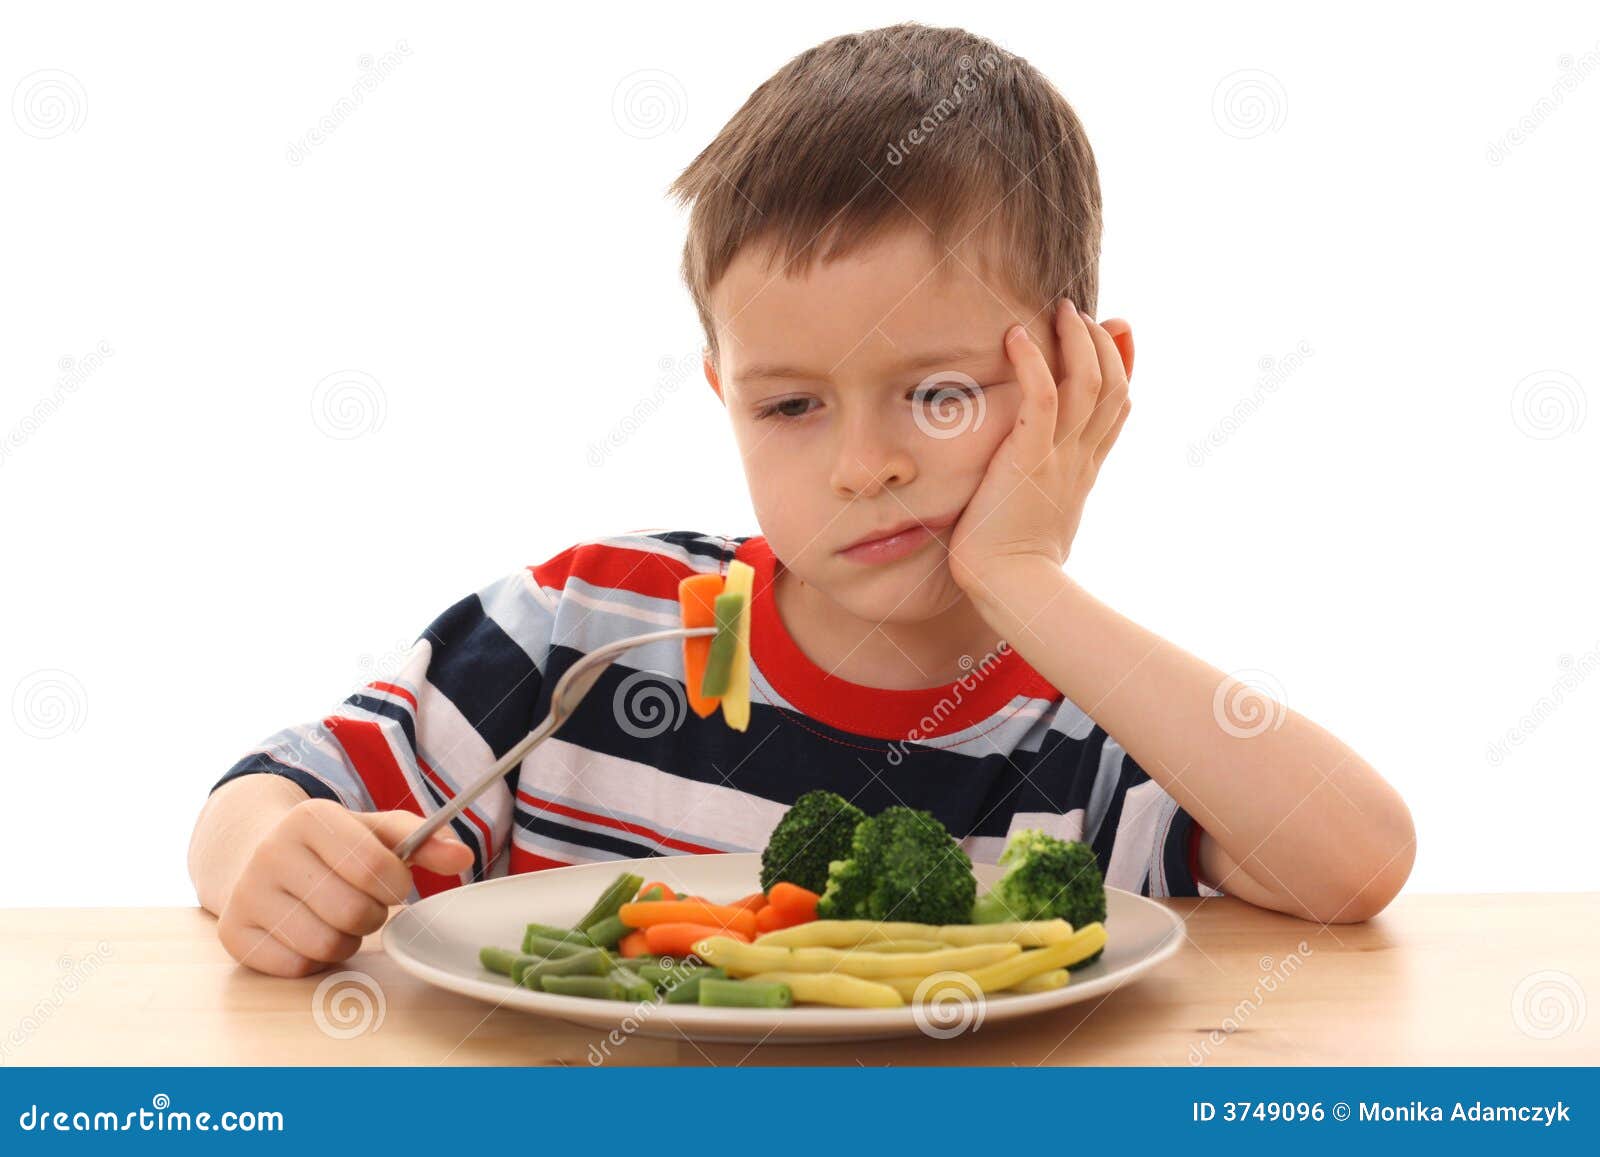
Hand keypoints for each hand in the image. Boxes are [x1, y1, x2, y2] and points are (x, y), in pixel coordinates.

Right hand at [217, 798, 473, 976]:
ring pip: (325, 944)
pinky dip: (315, 959)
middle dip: (373, 914)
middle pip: (354, 912)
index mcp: (310, 818)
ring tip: (338, 916)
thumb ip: (423, 840)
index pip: (376, 868)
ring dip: (347, 939)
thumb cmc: (331, 846)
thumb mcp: (374, 832)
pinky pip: (296, 967)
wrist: (255, 853)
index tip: (392, 880)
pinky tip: (310, 932)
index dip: (397, 884)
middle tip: (364, 901)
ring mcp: (246, 894)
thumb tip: (462, 857)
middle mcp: (271, 852)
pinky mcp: (233, 934)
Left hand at [947, 298, 1133, 595]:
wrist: (1012, 590)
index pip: (1117, 408)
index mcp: (1084, 471)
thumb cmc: (1013, 566)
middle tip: (1079, 313)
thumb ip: (1043, 494)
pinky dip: (1032, 363)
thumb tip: (1042, 494)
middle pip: (1112, 387)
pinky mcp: (1029, 459)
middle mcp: (1079, 459)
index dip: (1123, 366)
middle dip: (1102, 344)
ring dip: (1076, 340)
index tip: (1117, 331)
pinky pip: (1042, 399)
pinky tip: (1015, 336)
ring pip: (1088, 383)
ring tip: (1059, 311)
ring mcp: (1059, 458)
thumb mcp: (1038, 522)